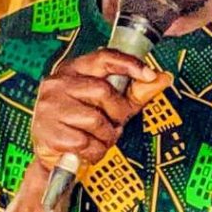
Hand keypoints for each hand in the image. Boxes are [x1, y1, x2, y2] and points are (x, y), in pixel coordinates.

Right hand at [31, 50, 171, 169]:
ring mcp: (50, 107)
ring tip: (99, 136)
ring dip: (106, 135)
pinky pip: (85, 143)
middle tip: (114, 122)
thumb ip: (137, 92)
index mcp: (74, 70)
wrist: (56, 154)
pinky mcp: (48, 132)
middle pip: (103, 91)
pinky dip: (94, 151)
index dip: (129, 64)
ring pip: (95, 120)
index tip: (149, 75)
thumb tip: (163, 78)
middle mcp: (58, 84)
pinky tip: (87, 147)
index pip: (103, 58)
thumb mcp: (113, 105)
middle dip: (118, 112)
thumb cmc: (84, 125)